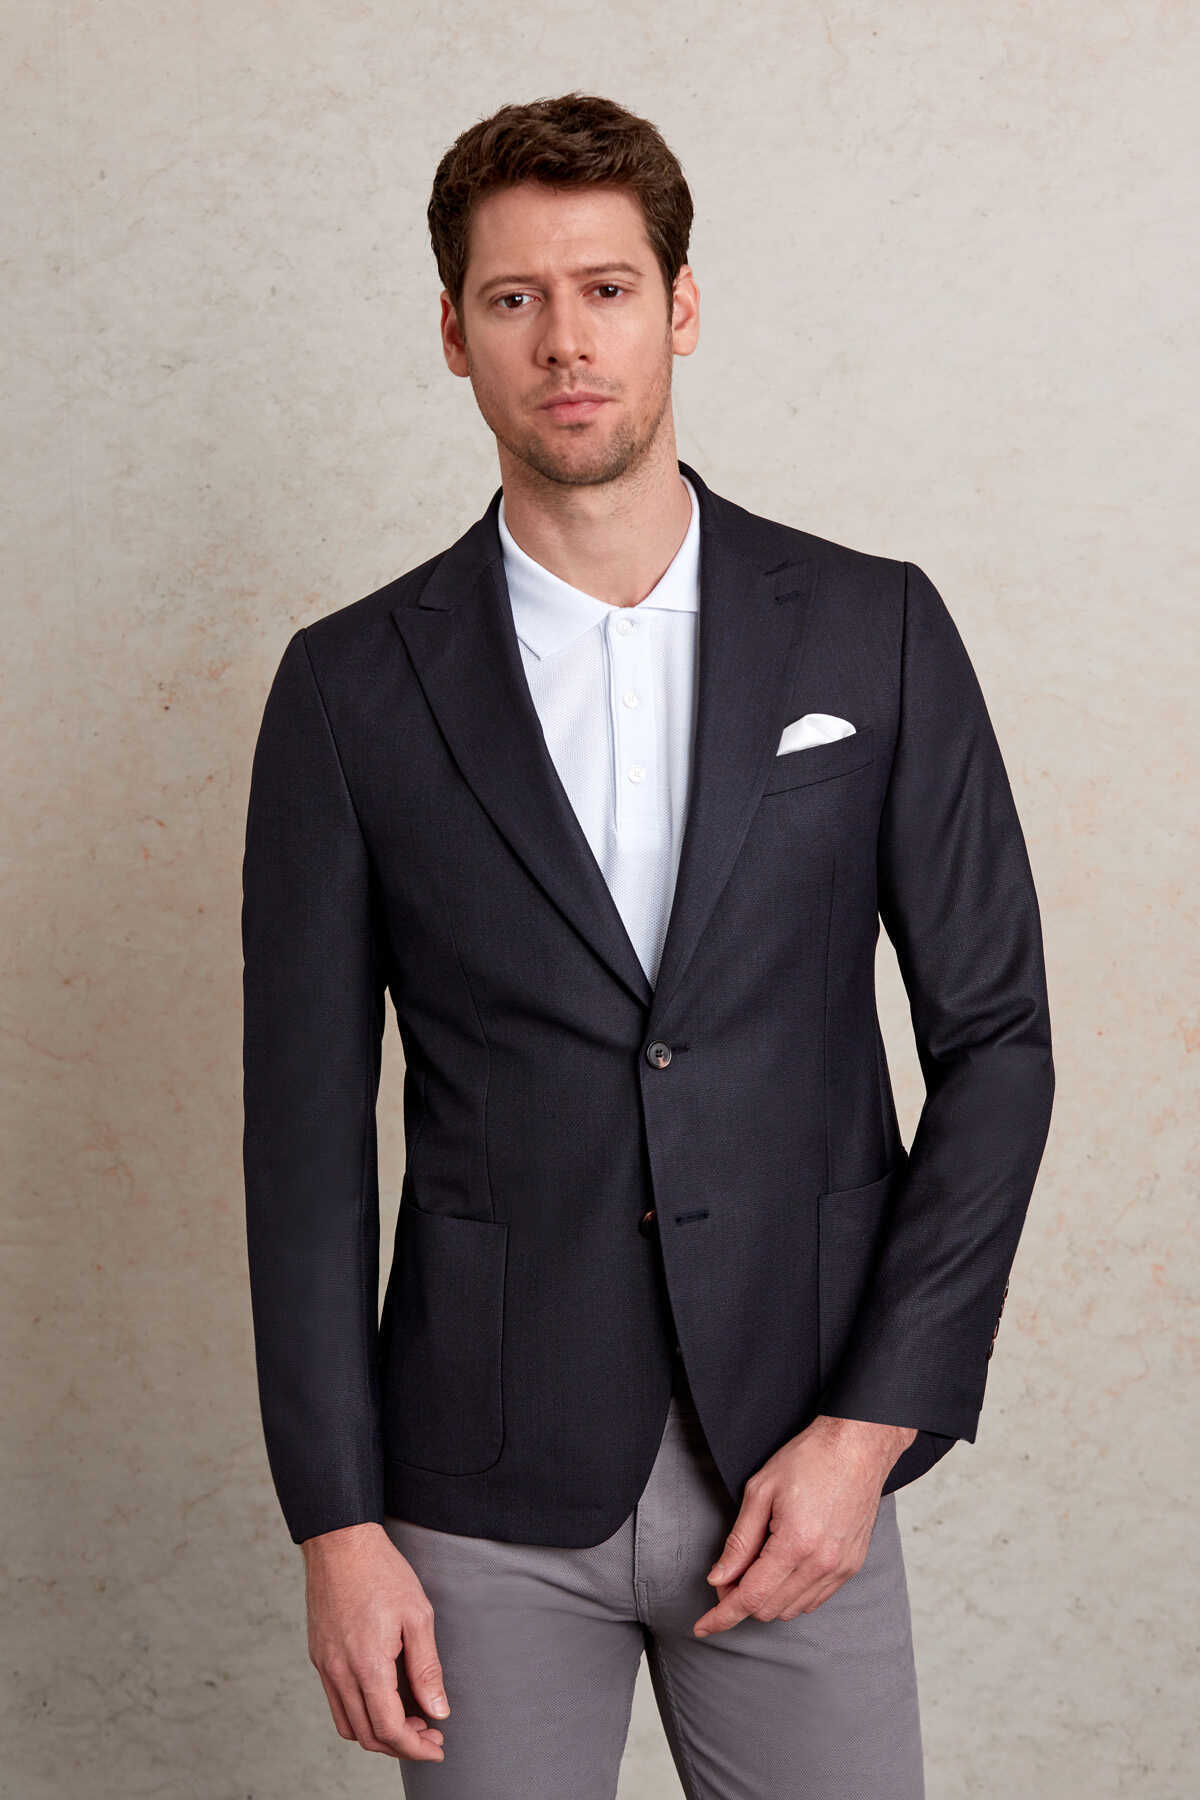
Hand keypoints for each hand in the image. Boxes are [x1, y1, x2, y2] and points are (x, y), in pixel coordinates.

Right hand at [302, 1522, 448, 1761]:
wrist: (341, 1542)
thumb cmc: (382, 1572)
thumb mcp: (418, 1615)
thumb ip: (427, 1669)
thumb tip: (438, 1711)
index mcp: (368, 1665)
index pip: (390, 1729)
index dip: (416, 1747)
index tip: (438, 1748)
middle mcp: (340, 1672)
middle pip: (368, 1735)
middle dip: (401, 1745)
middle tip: (430, 1735)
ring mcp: (325, 1665)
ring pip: (348, 1725)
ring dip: (379, 1733)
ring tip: (409, 1719)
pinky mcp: (319, 1656)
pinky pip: (336, 1703)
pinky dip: (359, 1714)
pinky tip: (383, 1698)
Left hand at [693, 1414, 916, 1636]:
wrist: (858, 1447)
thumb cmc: (809, 1459)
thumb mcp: (761, 1491)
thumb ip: (739, 1541)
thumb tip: (719, 1578)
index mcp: (796, 1544)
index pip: (751, 1597)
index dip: (722, 1615)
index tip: (702, 1627)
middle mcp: (822, 1564)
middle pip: (769, 1609)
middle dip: (740, 1600)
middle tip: (727, 1574)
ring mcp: (840, 1568)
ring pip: (792, 1610)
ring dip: (766, 1599)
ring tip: (755, 1565)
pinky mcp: (851, 1567)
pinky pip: (814, 1600)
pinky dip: (791, 1595)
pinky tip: (780, 1570)